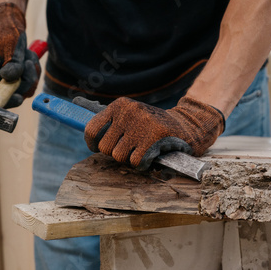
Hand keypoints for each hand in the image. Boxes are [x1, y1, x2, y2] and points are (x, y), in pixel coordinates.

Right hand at [0, 2, 40, 107]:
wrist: (10, 26)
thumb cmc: (7, 33)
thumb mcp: (10, 44)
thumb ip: (11, 62)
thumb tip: (10, 78)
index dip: (3, 100)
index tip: (19, 97)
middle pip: (10, 95)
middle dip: (26, 82)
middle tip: (29, 62)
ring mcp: (6, 80)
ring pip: (24, 90)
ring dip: (32, 75)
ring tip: (29, 56)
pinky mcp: (17, 79)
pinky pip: (30, 83)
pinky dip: (34, 72)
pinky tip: (30, 58)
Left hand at [84, 96, 224, 169]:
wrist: (187, 124)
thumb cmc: (154, 124)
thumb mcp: (132, 115)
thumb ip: (112, 122)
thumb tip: (83, 122)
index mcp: (120, 105)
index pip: (91, 128)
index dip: (91, 142)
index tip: (94, 147)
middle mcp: (129, 112)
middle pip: (105, 147)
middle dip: (116, 153)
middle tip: (130, 149)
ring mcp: (142, 124)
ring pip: (120, 157)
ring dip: (130, 159)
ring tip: (142, 150)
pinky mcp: (155, 137)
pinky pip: (136, 162)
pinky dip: (143, 164)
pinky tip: (151, 156)